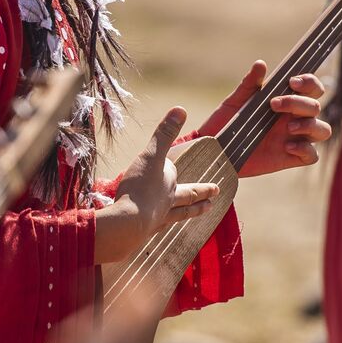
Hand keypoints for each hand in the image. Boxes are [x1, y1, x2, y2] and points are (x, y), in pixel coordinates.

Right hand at [92, 109, 219, 263]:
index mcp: (169, 185)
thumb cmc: (139, 189)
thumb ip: (164, 134)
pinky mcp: (143, 234)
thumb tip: (181, 109)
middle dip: (201, 194)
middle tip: (215, 196)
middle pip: (188, 198)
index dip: (170, 168)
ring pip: (177, 215)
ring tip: (203, 211)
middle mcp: (167, 204)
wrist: (126, 225)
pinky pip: (156, 229)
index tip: (171, 163)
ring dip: (190, 212)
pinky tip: (158, 230)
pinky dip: (159, 228)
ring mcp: (156, 220)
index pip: (173, 173)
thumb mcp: (151, 156)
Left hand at [195, 61, 331, 177]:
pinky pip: (312, 156)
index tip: (292, 82)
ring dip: (310, 126)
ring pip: (323, 130)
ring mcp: (294, 138)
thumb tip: (260, 64)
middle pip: (316, 107)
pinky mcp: (289, 158)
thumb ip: (249, 83)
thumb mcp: (236, 100)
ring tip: (288, 128)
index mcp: (286, 100)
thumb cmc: (226, 121)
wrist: (215, 148)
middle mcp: (294, 118)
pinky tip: (286, 146)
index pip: (311, 88)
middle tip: (274, 104)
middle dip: (300, 103)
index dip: (310, 82)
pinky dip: (305, 149)